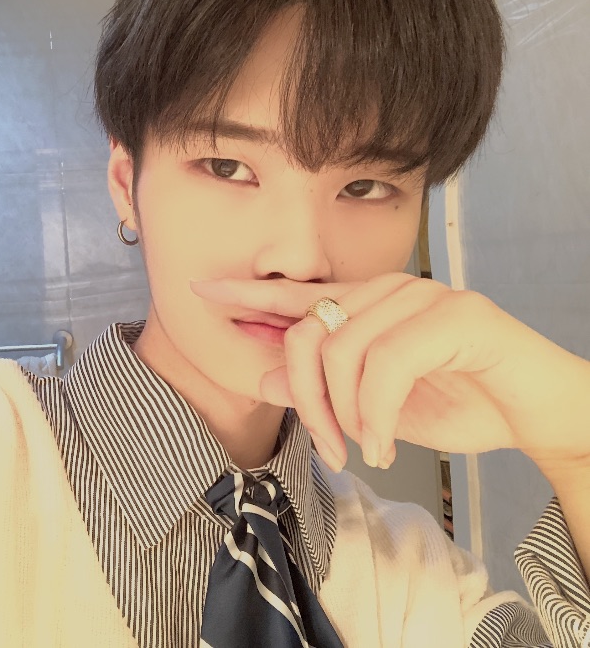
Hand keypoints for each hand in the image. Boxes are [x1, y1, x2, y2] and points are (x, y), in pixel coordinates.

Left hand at [191, 272, 589, 474]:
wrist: (536, 413)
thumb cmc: (459, 402)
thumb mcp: (372, 406)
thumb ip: (321, 389)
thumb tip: (262, 378)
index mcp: (366, 304)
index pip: (297, 296)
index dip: (248, 294)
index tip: (202, 292)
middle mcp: (388, 290)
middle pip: (307, 335)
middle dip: (306, 402)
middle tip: (328, 446)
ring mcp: (423, 297)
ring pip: (342, 352)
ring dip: (345, 416)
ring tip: (366, 446)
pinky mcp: (456, 315)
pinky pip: (387, 366)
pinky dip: (378, 416)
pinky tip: (386, 444)